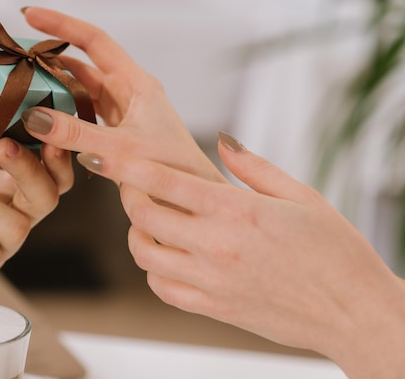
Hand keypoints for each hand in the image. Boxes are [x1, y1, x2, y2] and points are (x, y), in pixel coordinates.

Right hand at [20, 7, 225, 181]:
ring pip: (81, 90)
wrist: (190, 201)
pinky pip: (83, 114)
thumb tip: (34, 117)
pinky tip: (45, 118)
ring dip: (55, 87)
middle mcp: (128, 93)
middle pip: (83, 64)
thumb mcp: (121, 149)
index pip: (95, 40)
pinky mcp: (116, 132)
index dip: (62, 24)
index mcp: (136, 84)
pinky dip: (63, 113)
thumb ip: (76, 133)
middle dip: (50, 57)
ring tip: (23, 85)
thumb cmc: (172, 169)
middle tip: (17, 56)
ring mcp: (122, 112)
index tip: (30, 15)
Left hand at [74, 134, 404, 378]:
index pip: (163, 181)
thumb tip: (222, 140)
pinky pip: (161, 288)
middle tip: (133, 187)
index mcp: (236, 210)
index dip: (124, 165)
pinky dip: (155, 269)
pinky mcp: (212, 308)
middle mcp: (215, 245)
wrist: (353, 312)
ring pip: (144, 253)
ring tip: (151, 223)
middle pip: (143, 215)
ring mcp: (210, 280)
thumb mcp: (301, 196)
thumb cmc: (334, 250)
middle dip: (128, 195)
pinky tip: (168, 257)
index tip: (100, 157)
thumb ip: (254, 166)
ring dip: (138, 233)